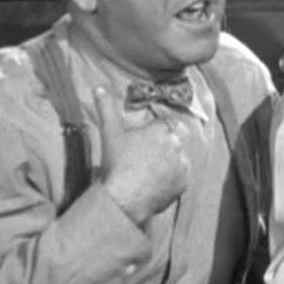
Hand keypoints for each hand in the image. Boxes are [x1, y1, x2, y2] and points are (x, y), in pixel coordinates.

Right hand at [94, 86, 187, 226]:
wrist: (124, 197)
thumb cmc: (117, 163)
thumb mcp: (110, 132)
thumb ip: (106, 107)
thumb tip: (99, 87)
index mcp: (161, 129)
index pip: (162, 126)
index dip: (152, 135)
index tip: (143, 144)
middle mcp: (177, 144)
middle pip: (170, 143)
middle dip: (161, 149)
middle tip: (142, 161)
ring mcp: (182, 164)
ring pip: (177, 160)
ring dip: (167, 164)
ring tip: (147, 174)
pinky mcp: (184, 183)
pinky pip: (180, 179)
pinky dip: (171, 181)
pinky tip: (154, 185)